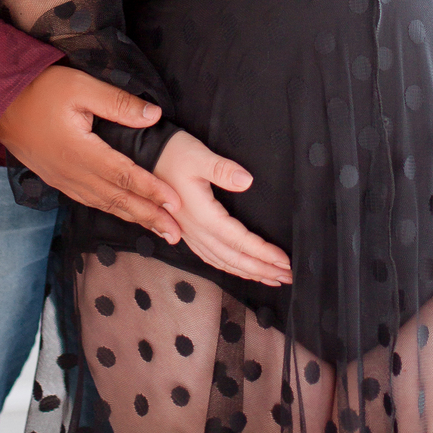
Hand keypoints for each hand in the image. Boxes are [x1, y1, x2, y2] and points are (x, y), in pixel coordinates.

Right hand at [0, 65, 182, 242]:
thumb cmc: (40, 90)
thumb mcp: (81, 87)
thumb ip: (118, 103)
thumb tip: (153, 116)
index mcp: (81, 152)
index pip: (124, 176)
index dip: (152, 190)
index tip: (177, 204)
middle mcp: (73, 173)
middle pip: (118, 200)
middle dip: (149, 217)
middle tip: (176, 233)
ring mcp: (63, 179)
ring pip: (104, 205)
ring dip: (134, 218)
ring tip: (158, 230)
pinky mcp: (57, 179)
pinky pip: (89, 201)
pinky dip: (112, 210)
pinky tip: (123, 213)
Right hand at [154, 131, 292, 286]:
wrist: (146, 155)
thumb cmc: (172, 153)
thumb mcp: (199, 155)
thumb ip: (222, 169)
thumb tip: (246, 181)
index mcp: (202, 215)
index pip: (239, 241)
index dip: (263, 253)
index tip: (284, 260)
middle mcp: (195, 229)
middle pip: (233, 258)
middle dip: (262, 270)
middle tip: (287, 277)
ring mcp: (188, 232)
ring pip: (222, 261)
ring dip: (248, 272)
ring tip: (270, 279)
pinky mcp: (185, 230)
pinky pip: (209, 257)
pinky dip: (227, 267)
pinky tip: (238, 270)